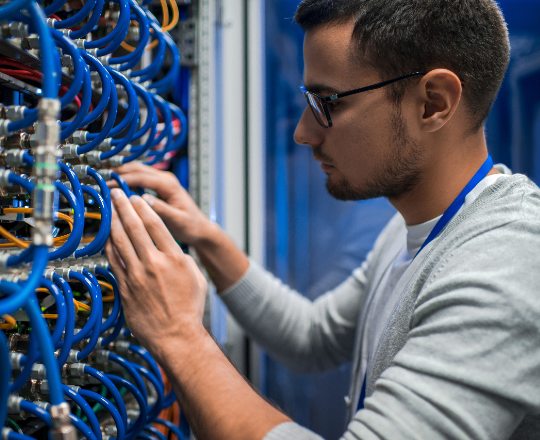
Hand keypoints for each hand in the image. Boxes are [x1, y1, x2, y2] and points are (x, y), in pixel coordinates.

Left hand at [106, 188, 207, 350]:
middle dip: (124, 206)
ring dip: (113, 221)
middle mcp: (154, 263)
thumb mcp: (195, 277)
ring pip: (120, 241)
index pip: (156, 224)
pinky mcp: (125, 287)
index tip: (137, 198)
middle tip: (117, 194)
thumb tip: (169, 248)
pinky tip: (107, 235)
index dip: (143, 207)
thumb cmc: (189, 309)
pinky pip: (113, 260)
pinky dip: (109, 245)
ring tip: (109, 209)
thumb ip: (182, 258)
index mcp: (174, 258)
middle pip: (135, 227)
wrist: (176, 336)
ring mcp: (137, 275)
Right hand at [112, 162, 214, 245]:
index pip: (141, 177)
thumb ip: (162, 209)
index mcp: (169, 185)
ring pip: (137, 171)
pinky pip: (140, 179)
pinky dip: (127, 179)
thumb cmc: (191, 225)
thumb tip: (143, 200)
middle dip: (118, 172)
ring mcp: (162, 181)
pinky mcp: (159, 187)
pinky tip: (116, 188)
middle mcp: (166, 179)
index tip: (107, 186)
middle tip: (100, 180)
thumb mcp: (177, 220)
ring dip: (121, 174)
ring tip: (104, 182)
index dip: (123, 180)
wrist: (200, 228)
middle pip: (137, 168)